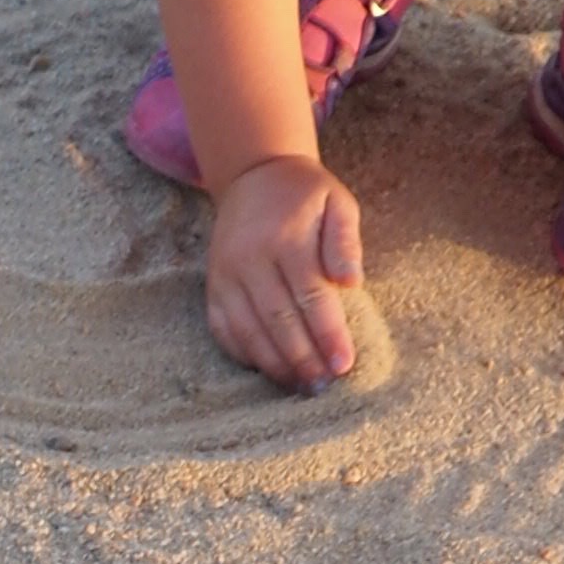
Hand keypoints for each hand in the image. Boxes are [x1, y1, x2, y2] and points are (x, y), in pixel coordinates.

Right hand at [204, 154, 363, 388]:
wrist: (254, 178)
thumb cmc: (304, 195)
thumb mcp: (337, 202)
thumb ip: (345, 240)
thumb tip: (351, 283)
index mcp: (286, 238)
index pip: (310, 295)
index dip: (328, 334)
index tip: (344, 364)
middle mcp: (250, 260)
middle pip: (279, 320)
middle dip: (303, 358)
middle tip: (323, 385)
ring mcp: (226, 277)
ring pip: (249, 332)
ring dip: (275, 365)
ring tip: (300, 385)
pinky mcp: (213, 289)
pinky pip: (225, 331)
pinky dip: (246, 355)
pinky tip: (268, 371)